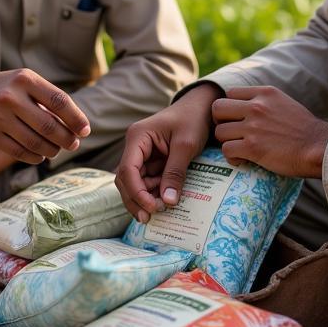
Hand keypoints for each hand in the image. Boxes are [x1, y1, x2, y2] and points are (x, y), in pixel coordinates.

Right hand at [0, 69, 89, 163]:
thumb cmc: (12, 90)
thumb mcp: (30, 83)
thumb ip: (53, 101)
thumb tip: (80, 129)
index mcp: (25, 79)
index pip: (59, 101)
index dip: (76, 119)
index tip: (85, 131)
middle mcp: (9, 97)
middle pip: (48, 125)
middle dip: (66, 139)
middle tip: (73, 144)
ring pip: (35, 142)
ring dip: (52, 150)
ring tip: (57, 150)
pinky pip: (19, 152)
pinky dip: (35, 157)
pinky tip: (41, 155)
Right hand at [115, 83, 220, 222]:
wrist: (202, 108)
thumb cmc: (193, 120)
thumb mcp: (186, 145)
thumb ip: (175, 172)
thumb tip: (167, 202)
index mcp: (137, 137)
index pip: (128, 170)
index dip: (136, 192)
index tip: (152, 207)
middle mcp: (135, 147)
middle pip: (125, 180)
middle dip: (136, 199)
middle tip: (150, 218)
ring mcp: (142, 155)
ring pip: (134, 183)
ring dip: (144, 198)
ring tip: (160, 212)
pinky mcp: (151, 162)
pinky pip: (147, 181)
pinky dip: (153, 193)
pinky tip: (163, 204)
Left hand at [211, 86, 327, 178]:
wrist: (320, 147)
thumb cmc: (305, 130)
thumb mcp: (285, 103)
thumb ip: (265, 102)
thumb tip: (248, 107)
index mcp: (265, 93)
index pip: (230, 93)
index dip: (229, 108)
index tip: (235, 119)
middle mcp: (256, 107)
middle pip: (217, 108)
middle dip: (220, 122)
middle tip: (230, 133)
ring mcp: (253, 127)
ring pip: (220, 132)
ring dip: (226, 142)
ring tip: (238, 149)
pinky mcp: (252, 147)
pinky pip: (226, 150)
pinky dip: (231, 158)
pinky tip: (241, 160)